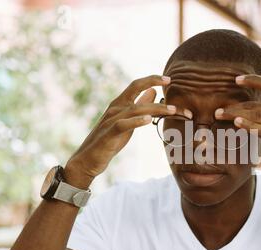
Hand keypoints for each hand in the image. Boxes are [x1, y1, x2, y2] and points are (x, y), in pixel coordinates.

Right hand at [65, 75, 189, 186]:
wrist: (88, 159)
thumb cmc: (110, 140)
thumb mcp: (128, 120)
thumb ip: (139, 106)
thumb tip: (153, 92)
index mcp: (119, 103)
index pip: (136, 85)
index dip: (151, 79)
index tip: (168, 79)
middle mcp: (115, 108)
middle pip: (134, 88)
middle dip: (152, 81)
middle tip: (170, 81)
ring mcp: (111, 120)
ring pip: (135, 109)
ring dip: (155, 108)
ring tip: (173, 110)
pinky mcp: (109, 135)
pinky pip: (123, 125)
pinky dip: (136, 121)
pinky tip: (149, 120)